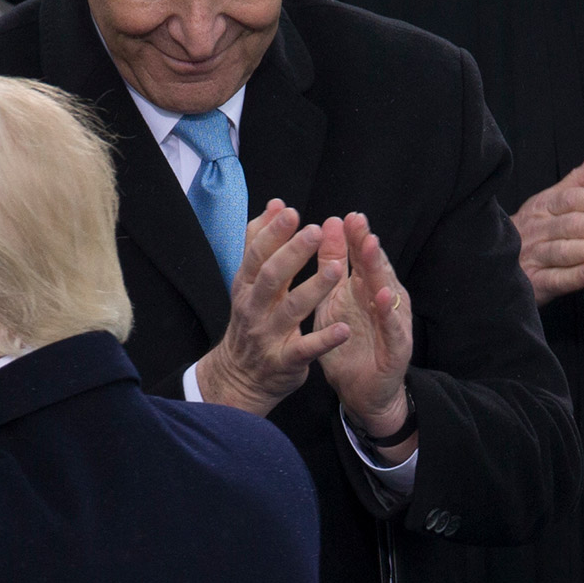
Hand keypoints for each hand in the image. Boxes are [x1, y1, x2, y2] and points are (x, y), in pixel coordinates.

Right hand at [188, 202, 349, 418]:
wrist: (239, 378)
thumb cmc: (251, 322)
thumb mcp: (248, 283)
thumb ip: (260, 243)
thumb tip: (274, 204)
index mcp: (247, 287)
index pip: (257, 255)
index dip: (273, 234)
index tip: (291, 212)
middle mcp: (255, 309)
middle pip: (272, 278)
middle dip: (293, 254)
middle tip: (315, 231)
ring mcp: (269, 336)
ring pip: (291, 310)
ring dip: (314, 289)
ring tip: (337, 269)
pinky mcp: (285, 362)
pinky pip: (305, 350)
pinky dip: (324, 340)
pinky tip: (344, 329)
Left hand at [313, 214, 415, 458]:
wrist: (363, 393)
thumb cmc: (350, 344)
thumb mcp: (334, 303)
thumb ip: (333, 268)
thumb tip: (330, 226)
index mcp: (365, 290)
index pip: (360, 259)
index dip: (353, 237)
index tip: (343, 216)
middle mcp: (383, 302)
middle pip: (375, 268)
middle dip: (366, 244)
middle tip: (358, 221)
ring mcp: (392, 323)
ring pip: (387, 292)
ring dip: (379, 270)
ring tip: (371, 247)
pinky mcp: (396, 347)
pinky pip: (392, 327)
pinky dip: (388, 312)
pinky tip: (382, 297)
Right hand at [512, 144, 583, 304]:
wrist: (494, 261)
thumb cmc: (536, 229)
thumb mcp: (555, 200)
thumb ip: (582, 178)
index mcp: (543, 207)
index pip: (570, 200)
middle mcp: (537, 230)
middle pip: (569, 225)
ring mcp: (533, 257)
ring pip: (562, 251)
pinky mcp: (533, 283)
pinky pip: (553, 279)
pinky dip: (571, 277)